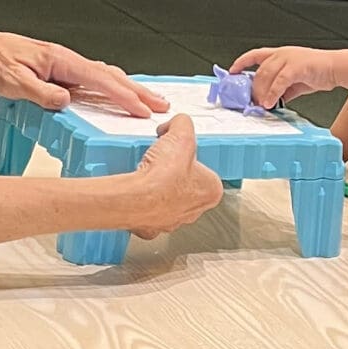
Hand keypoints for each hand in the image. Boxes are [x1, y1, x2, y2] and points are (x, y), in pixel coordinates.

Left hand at [0, 29, 166, 117]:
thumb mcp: (14, 82)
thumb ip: (41, 93)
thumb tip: (66, 102)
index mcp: (61, 60)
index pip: (101, 80)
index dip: (124, 96)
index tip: (141, 110)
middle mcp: (69, 60)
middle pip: (112, 76)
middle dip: (139, 92)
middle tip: (162, 105)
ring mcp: (67, 65)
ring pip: (107, 77)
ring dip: (130, 89)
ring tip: (148, 102)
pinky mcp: (63, 71)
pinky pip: (96, 79)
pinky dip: (114, 86)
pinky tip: (119, 94)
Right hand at [129, 117, 224, 238]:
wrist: (136, 198)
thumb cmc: (163, 176)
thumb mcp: (181, 133)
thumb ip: (183, 123)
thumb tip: (179, 122)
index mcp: (211, 191)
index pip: (205, 170)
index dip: (190, 157)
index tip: (180, 151)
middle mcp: (194, 210)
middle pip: (187, 185)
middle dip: (174, 173)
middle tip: (162, 161)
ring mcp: (172, 220)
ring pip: (167, 200)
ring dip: (158, 186)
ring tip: (147, 171)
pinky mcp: (150, 226)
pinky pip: (147, 209)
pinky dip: (141, 198)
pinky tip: (136, 186)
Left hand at [229, 44, 341, 109]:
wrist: (336, 68)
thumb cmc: (317, 71)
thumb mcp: (295, 80)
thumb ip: (281, 89)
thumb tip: (271, 101)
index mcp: (280, 54)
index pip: (254, 55)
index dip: (241, 62)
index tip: (232, 72)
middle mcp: (282, 54)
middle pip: (259, 71)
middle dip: (253, 88)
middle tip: (251, 101)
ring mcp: (289, 59)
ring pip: (266, 75)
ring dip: (261, 92)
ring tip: (260, 104)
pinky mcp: (297, 67)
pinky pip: (280, 82)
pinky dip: (273, 93)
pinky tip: (270, 103)